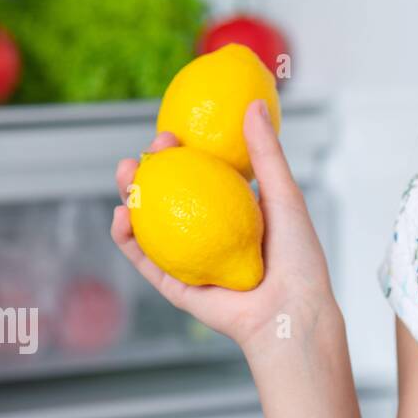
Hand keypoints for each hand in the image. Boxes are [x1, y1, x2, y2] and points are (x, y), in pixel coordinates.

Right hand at [110, 99, 337, 356]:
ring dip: (131, 197)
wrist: (292, 312)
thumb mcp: (284, 196)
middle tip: (146, 149)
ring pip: (151, 225)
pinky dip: (128, 239)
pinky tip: (120, 216)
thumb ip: (266, 154)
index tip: (172, 130)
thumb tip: (254, 105)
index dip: (184, 152)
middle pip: (170, 196)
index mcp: (237, 211)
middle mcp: (211, 233)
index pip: (202, 174)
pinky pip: (147, 261)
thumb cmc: (298, 257)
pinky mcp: (177, 287)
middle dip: (151, 169)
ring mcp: (192, 259)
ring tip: (124, 173)